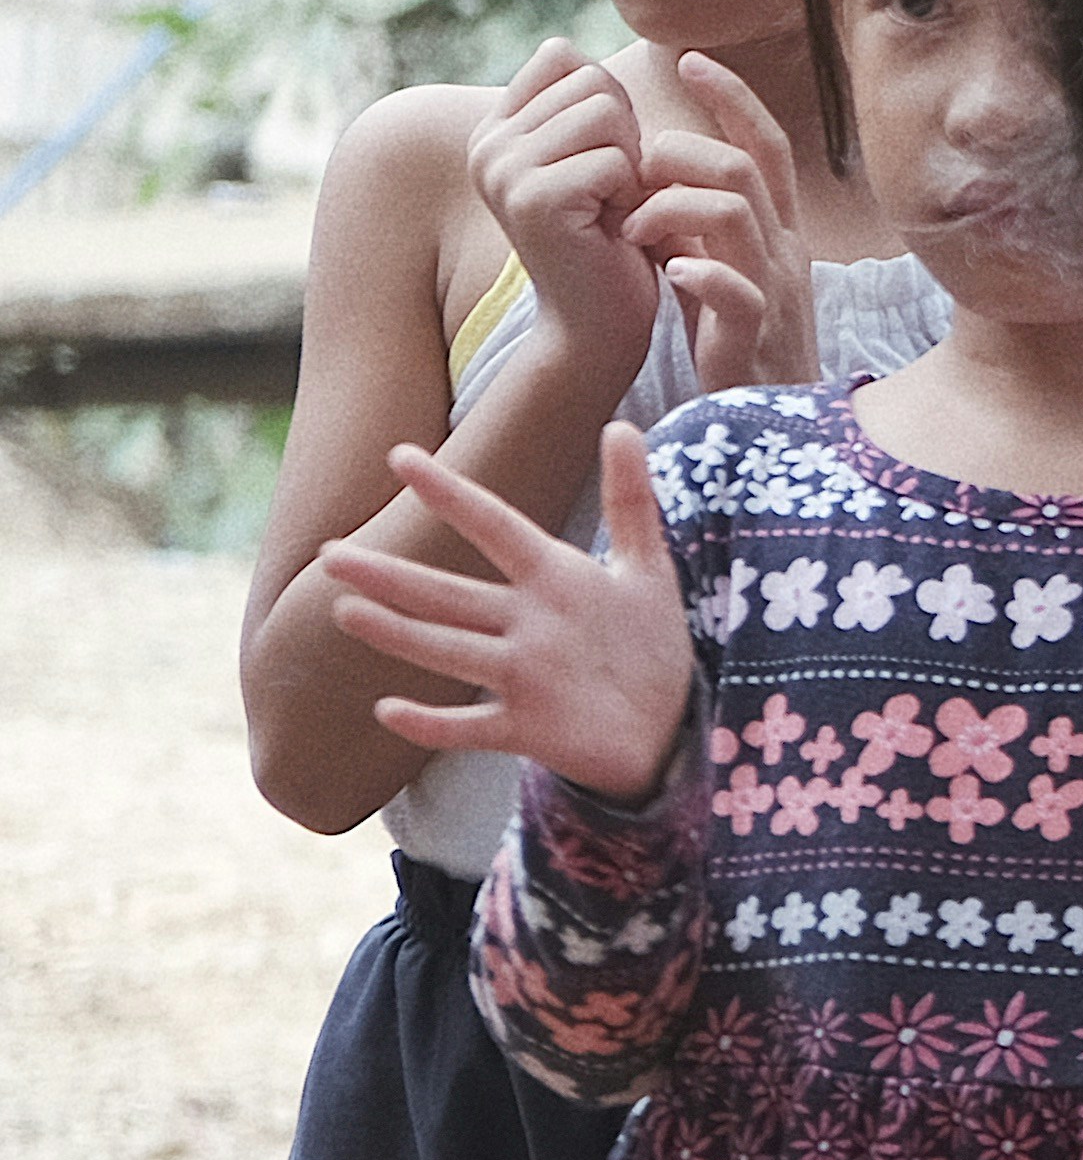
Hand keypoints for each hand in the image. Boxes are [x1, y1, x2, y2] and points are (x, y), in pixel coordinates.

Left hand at [314, 429, 698, 795]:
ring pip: (446, 653)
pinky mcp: (527, 730)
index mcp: (562, 580)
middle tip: (328, 554)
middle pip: (449, 595)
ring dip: (393, 634)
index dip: (447, 491)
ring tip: (341, 612)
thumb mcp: (651, 569)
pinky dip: (427, 724)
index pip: (494, 524)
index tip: (400, 457)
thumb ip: (630, 499)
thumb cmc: (652, 645)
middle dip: (387, 574)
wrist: (677, 733)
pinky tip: (383, 709)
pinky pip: (466, 727)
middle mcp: (538, 626)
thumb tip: (620, 426)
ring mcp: (530, 680)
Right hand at [467, 41, 662, 369]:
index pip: (565, 58)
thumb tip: (563, 44)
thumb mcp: (593, 157)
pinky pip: (614, 161)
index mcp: (495, 128)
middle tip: (612, 193)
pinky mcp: (530, 200)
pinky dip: (633, 195)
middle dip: (626, 136)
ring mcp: (501, 170)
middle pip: (593, 82)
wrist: (600, 322)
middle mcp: (486, 145)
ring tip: (612, 209)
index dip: (609, 106)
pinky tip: (614, 230)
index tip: (602, 162)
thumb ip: (578, 102)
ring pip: (606, 115)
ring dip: (632, 165)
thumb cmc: (613, 237)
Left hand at [626, 50, 821, 391]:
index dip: (731, 97)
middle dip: (679, 153)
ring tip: (633, 231)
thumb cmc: (735, 338)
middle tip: (633, 174)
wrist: (771, 419)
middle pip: (742, 165)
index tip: (690, 59)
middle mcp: (781, 248)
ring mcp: (771, 289)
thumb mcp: (719, 262)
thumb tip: (651, 168)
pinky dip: (697, 272)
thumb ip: (696, 218)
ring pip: (734, 212)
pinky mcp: (753, 335)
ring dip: (670, 207)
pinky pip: (735, 288)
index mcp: (774, 228)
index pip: (763, 144)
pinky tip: (669, 275)